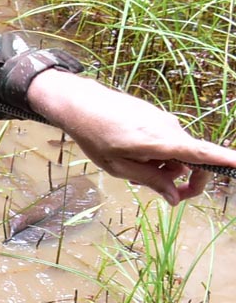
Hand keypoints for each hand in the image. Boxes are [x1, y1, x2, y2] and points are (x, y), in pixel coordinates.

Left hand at [27, 70, 235, 204]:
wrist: (81, 104)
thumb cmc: (95, 137)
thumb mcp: (117, 167)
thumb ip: (150, 180)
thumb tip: (175, 198)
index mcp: (158, 142)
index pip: (199, 154)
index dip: (224, 161)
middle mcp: (169, 128)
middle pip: (193, 161)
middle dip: (184, 179)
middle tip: (166, 194)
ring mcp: (166, 121)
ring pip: (178, 153)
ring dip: (164, 166)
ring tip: (133, 166)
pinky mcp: (161, 118)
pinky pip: (169, 142)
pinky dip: (159, 154)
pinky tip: (134, 153)